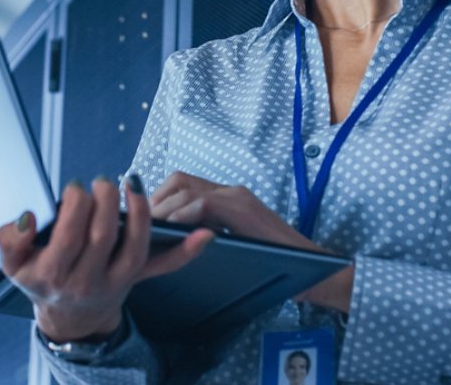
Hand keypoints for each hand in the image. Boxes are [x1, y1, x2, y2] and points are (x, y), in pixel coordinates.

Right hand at [0, 175, 213, 341]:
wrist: (68, 315)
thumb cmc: (41, 277)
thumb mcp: (13, 264)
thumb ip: (11, 239)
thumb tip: (29, 216)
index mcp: (54, 273)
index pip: (69, 235)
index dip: (75, 205)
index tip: (76, 186)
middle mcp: (87, 279)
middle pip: (102, 237)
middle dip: (104, 201)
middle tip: (102, 181)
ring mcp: (116, 279)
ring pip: (134, 247)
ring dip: (138, 212)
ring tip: (131, 183)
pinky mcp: (138, 277)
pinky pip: (165, 265)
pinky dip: (187, 251)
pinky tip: (206, 233)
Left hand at [150, 171, 354, 313]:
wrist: (311, 270)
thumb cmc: (273, 263)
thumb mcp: (233, 243)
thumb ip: (210, 233)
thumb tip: (172, 240)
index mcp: (227, 198)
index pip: (183, 184)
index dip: (159, 198)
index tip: (142, 218)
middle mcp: (231, 191)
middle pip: (179, 180)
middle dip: (155, 199)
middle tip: (140, 223)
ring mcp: (238, 197)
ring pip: (186, 188)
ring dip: (163, 207)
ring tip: (150, 228)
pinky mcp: (243, 209)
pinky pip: (203, 203)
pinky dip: (182, 214)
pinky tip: (171, 229)